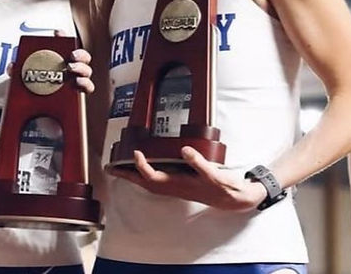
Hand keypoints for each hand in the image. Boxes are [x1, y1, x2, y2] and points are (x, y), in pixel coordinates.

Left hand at [8, 31, 94, 93]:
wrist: (33, 105)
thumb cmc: (33, 86)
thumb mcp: (23, 76)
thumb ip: (17, 70)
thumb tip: (13, 66)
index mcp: (58, 59)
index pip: (64, 44)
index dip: (63, 37)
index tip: (57, 33)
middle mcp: (70, 68)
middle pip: (82, 57)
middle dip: (80, 54)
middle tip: (71, 56)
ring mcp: (75, 80)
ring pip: (86, 71)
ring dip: (82, 68)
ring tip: (72, 69)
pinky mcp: (78, 93)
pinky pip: (87, 88)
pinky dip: (85, 85)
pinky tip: (77, 84)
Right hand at [108, 147, 266, 210]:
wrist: (239, 200)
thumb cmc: (213, 186)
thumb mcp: (193, 178)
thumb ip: (178, 168)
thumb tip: (167, 153)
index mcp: (174, 185)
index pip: (145, 181)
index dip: (127, 176)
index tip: (112, 168)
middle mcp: (180, 186)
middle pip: (149, 182)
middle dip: (130, 174)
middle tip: (115, 165)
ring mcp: (194, 183)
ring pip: (167, 181)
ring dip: (151, 170)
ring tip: (138, 155)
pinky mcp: (212, 179)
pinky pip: (202, 170)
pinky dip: (193, 160)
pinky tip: (185, 149)